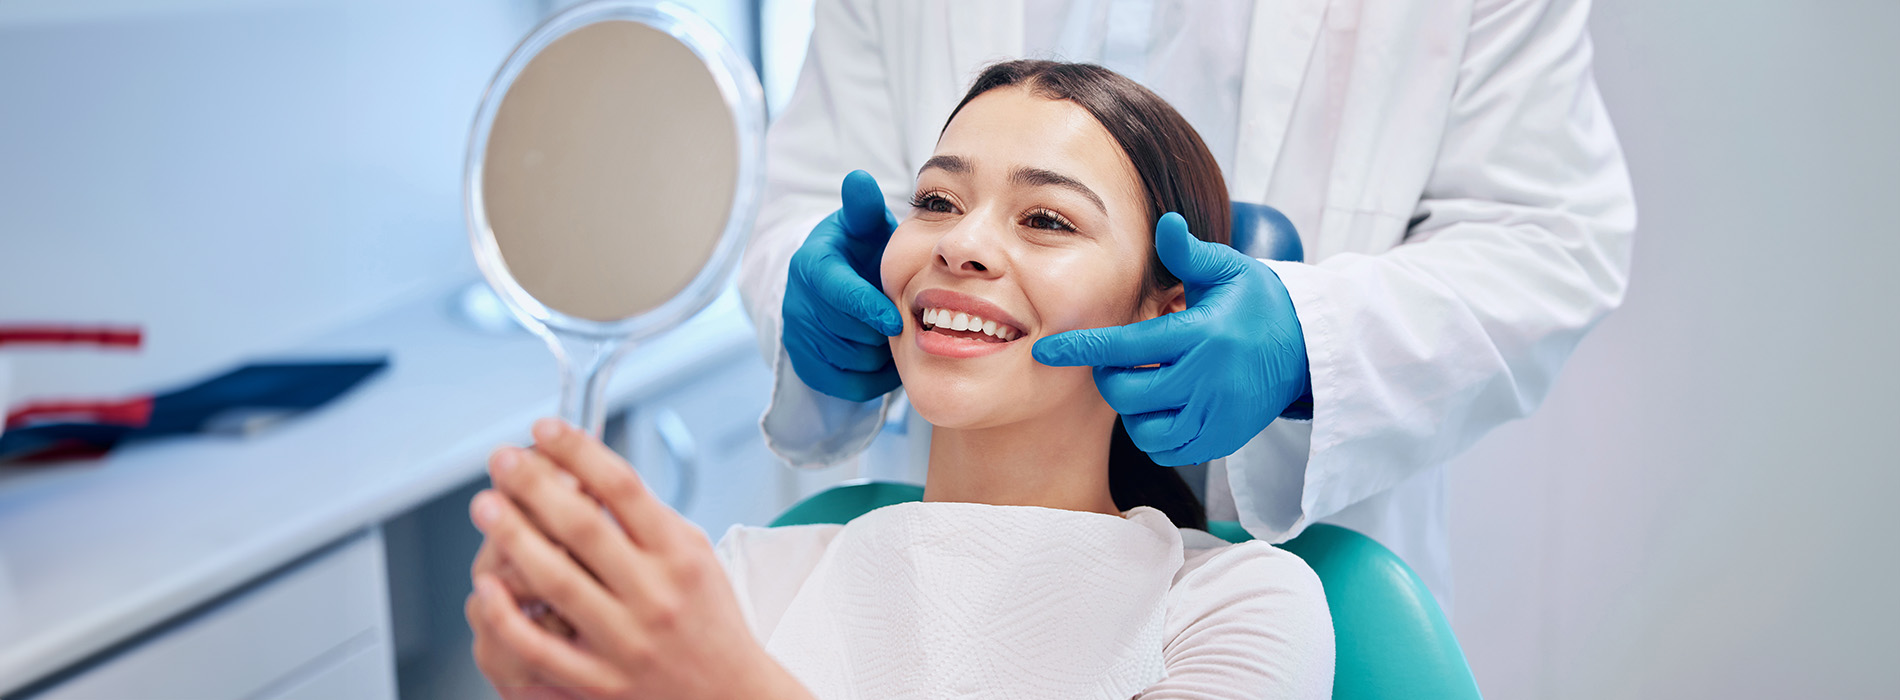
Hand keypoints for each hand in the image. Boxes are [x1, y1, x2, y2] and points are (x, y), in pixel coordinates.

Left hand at [467, 418, 813, 699]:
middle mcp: (654, 595)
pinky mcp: (601, 680)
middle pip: (583, 527)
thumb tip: (588, 471)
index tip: (547, 429)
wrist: (728, 694)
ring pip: (557, 582)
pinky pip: (542, 648)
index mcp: (680, 555)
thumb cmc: (708, 620)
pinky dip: (508, 617)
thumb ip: (648, 519)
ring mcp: (625, 640)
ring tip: (487, 506)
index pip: (623, 488)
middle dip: (534, 485)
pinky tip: (488, 588)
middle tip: (504, 461)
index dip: (578, 451)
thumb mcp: (696, 554)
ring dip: (514, 537)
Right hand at [781, 170, 904, 401]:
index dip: (868, 309)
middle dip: (880, 331)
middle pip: (848, 332)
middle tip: (904, 321)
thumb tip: (859, 179)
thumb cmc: (859, 251)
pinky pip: (846, 385)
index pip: (838, 294)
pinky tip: (884, 356)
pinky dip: (873, 378)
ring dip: (880, 354)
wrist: (835, 284)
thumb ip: (864, 207)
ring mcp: (798, 336)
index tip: (896, 320)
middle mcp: (797, 302)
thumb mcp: (863, 226)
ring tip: (893, 335)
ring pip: (850, 361)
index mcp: (811, 265)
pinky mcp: (805, 365)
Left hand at [1032, 213, 1310, 465]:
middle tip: (1121, 362)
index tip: (1046, 351)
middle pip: (1127, 393)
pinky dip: (1154, 433)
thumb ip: (1189, 253)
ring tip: (1147, 383)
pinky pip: (1168, 449)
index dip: (1081, 350)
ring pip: (1144, 429)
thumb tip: (1165, 222)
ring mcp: (1216, 416)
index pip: (1126, 347)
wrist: (1307, 349)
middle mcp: (1207, 380)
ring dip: (1133, 408)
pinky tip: (1164, 407)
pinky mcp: (1223, 440)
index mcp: (1202, 334)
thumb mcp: (1229, 270)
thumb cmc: (1258, 303)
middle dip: (1110, 378)